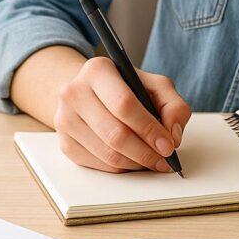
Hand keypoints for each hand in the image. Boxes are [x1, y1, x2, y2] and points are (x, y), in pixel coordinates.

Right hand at [53, 57, 191, 172]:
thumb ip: (173, 105)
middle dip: (145, 152)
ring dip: (136, 163)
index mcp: (97, 70)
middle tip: (164, 159)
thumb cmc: (126, 88)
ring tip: (153, 161)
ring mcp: (64, 119)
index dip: (149, 129)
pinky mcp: (64, 143)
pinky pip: (98, 165)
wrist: (90, 92)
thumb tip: (173, 135)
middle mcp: (74, 92)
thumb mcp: (155, 85)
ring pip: (107, 154)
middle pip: (114, 133)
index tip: (168, 145)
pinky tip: (134, 161)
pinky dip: (121, 168)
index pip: (124, 104)